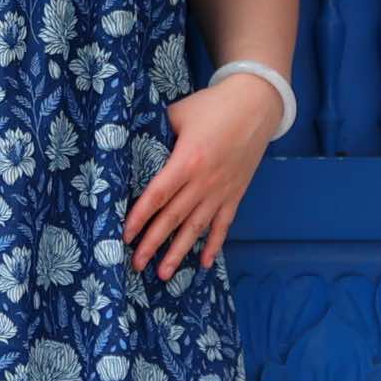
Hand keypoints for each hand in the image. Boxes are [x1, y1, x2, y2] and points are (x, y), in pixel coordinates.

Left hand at [123, 75, 280, 279]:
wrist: (256, 106)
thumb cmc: (213, 107)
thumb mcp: (179, 113)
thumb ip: (157, 132)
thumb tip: (133, 146)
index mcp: (187, 161)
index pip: (158, 195)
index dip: (140, 217)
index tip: (125, 235)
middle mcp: (204, 182)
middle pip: (173, 218)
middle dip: (153, 243)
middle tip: (135, 264)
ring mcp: (222, 191)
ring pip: (196, 228)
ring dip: (179, 252)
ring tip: (164, 274)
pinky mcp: (236, 194)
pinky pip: (223, 225)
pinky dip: (214, 245)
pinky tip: (205, 264)